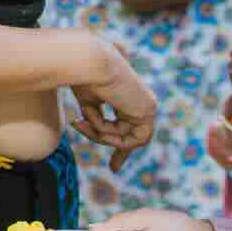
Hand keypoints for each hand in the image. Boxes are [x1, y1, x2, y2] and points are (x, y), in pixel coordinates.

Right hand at [70, 38, 155, 172]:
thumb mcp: (89, 103)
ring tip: (84, 124)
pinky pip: (131, 138)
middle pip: (135, 136)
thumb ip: (96, 119)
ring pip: (129, 139)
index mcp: (128, 96)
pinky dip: (110, 135)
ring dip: (103, 136)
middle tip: (114, 169)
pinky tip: (98, 123)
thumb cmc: (84, 76)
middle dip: (123, 152)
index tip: (115, 167)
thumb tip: (93, 131)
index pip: (129, 126)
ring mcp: (147, 105)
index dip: (122, 147)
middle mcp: (141, 101)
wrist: (90, 62)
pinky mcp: (148, 110)